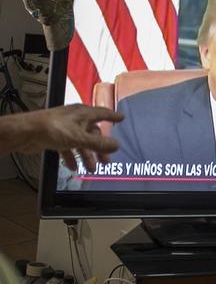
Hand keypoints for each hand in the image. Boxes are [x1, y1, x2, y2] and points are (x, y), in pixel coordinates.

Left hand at [5, 105, 123, 171]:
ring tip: (90, 169)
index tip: (121, 118)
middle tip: (105, 160)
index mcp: (84, 114)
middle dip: (99, 148)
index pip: (103, 114)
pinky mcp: (56, 137)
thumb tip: (116, 145)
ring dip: (86, 156)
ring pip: (81, 143)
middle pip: (93, 133)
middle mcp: (76, 119)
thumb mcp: (79, 138)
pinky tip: (72, 167)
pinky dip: (72, 157)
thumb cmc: (52, 128)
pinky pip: (68, 148)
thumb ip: (98, 143)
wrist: (26, 133)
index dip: (113, 117)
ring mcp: (66, 128)